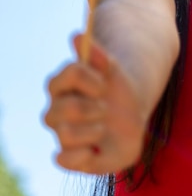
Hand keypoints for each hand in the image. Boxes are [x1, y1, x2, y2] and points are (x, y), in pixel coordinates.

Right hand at [44, 34, 147, 173]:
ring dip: (93, 130)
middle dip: (93, 108)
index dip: (88, 79)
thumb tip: (77, 35)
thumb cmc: (117, 90)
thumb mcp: (113, 71)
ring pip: (64, 134)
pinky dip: (79, 156)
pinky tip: (95, 148)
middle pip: (64, 109)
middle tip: (106, 108)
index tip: (104, 84)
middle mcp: (56, 110)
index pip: (68, 75)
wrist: (131, 116)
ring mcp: (62, 133)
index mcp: (62, 85)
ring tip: (104, 127)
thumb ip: (97, 55)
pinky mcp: (72, 156)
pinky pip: (62, 160)